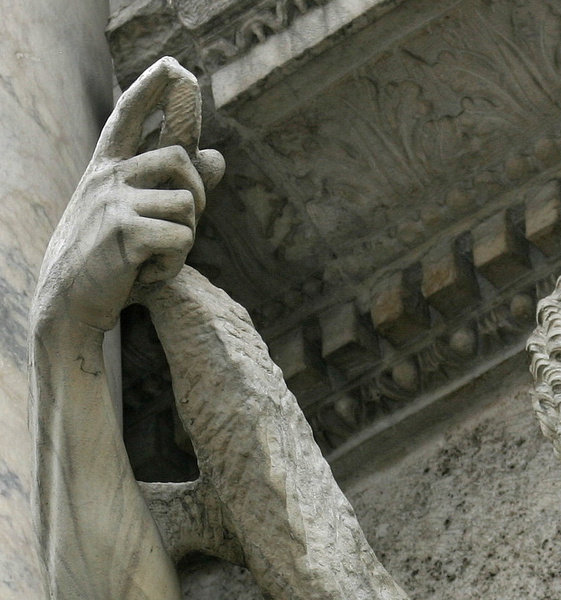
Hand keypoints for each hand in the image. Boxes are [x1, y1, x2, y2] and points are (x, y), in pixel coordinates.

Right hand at [36, 57, 223, 334]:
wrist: (70, 300)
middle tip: (184, 225)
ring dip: (187, 238)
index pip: (130, 116)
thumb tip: (219, 155)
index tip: (174, 65)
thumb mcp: (140, 215)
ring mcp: (113, 200)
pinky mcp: (123, 231)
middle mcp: (108, 175)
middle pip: (181, 158)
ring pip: (188, 204)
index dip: (153, 89)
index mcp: (108, 166)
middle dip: (200, 193)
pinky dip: (174, 264)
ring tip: (156, 255)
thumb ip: (177, 185)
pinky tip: (146, 272)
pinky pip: (180, 239)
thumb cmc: (109, 256)